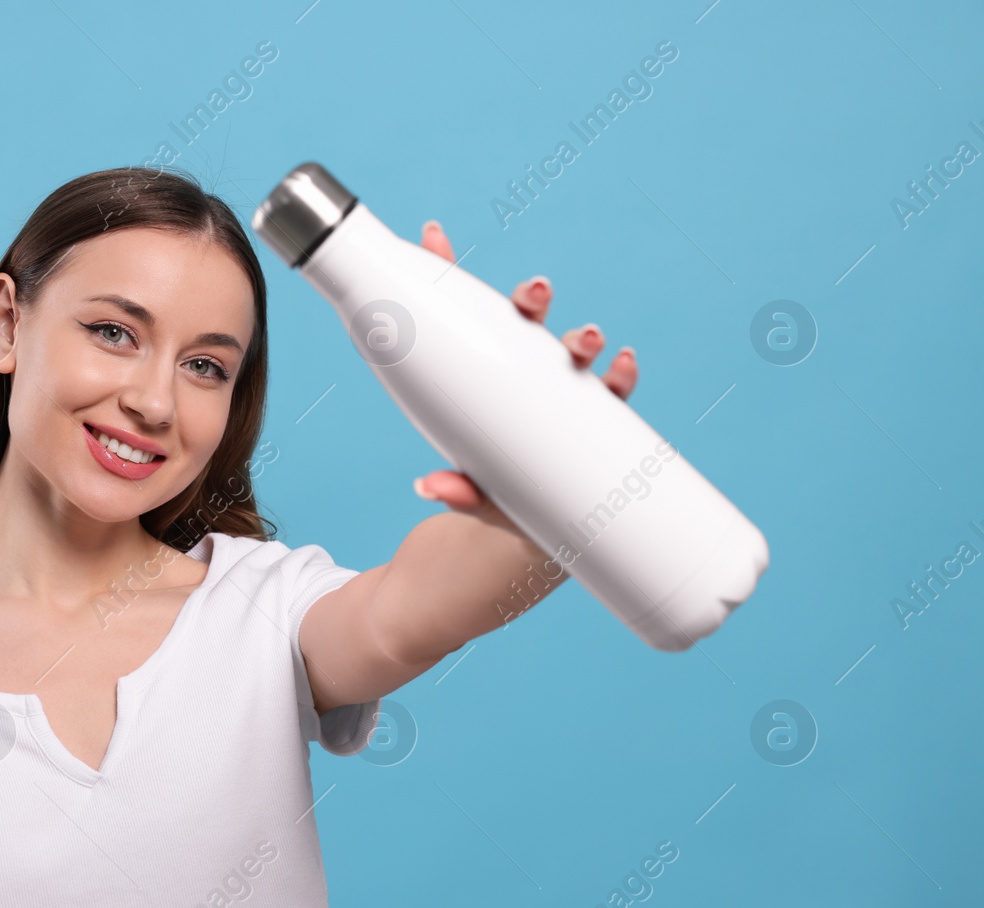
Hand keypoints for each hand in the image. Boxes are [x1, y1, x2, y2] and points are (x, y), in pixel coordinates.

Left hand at [411, 219, 639, 515]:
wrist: (544, 531)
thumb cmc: (501, 496)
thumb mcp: (476, 491)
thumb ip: (457, 490)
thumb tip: (428, 489)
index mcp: (485, 377)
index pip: (465, 319)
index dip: (446, 276)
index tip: (433, 234)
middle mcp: (526, 374)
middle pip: (527, 323)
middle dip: (532, 300)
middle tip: (535, 293)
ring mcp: (565, 393)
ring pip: (572, 351)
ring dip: (581, 337)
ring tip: (587, 339)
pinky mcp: (600, 419)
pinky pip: (613, 390)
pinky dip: (619, 373)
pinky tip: (622, 363)